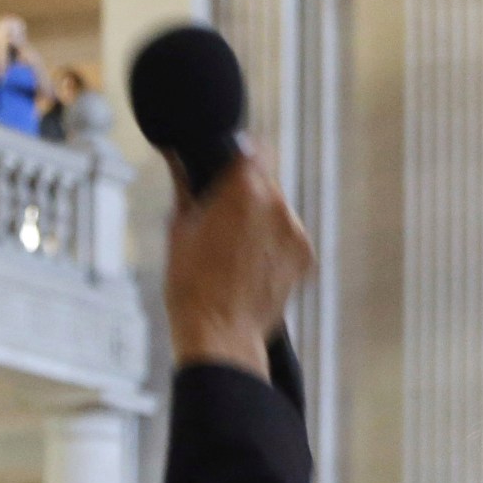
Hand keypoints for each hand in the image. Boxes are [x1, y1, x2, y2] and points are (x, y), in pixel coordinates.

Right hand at [163, 143, 311, 380]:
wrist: (221, 334)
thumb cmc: (193, 286)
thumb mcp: (179, 229)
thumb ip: (185, 185)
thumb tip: (177, 158)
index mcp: (244, 189)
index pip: (256, 148)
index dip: (243, 154)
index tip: (232, 164)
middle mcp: (277, 204)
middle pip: (267, 181)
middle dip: (249, 193)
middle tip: (225, 219)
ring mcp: (295, 231)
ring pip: (279, 210)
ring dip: (263, 220)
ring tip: (236, 252)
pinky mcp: (305, 256)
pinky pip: (289, 237)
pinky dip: (275, 245)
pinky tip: (252, 267)